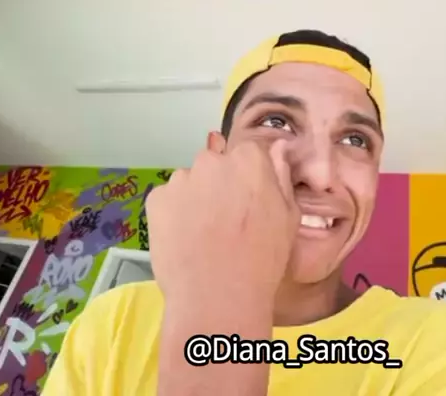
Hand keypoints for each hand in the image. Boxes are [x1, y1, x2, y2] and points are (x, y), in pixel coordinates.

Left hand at [146, 139, 299, 306]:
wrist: (219, 296)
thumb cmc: (262, 259)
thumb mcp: (288, 217)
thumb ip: (280, 175)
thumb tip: (277, 148)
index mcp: (249, 160)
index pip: (247, 152)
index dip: (248, 177)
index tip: (248, 199)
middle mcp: (212, 161)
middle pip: (215, 163)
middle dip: (219, 184)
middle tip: (226, 219)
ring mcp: (181, 179)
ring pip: (189, 182)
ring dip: (195, 198)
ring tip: (204, 234)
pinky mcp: (157, 199)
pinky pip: (167, 200)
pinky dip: (174, 214)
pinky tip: (185, 239)